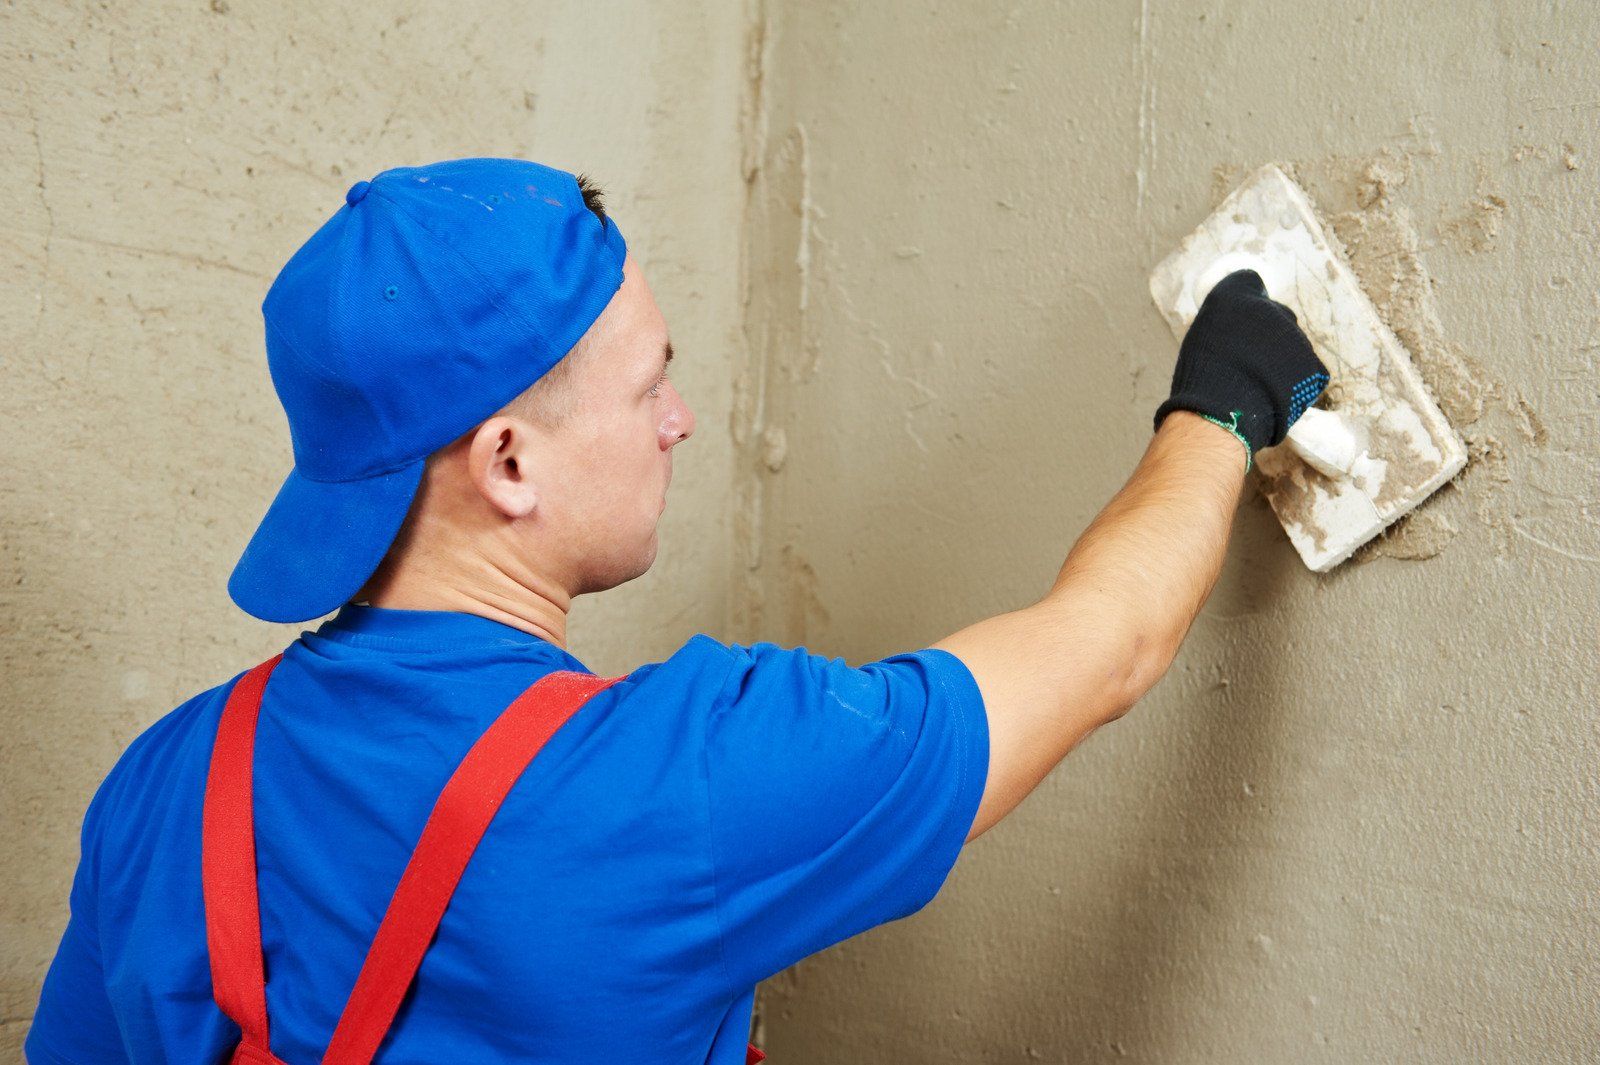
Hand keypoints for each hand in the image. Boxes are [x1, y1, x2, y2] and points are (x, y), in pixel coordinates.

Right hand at [1154, 269, 1329, 468]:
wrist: (1221, 411)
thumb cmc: (1199, 378)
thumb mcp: (1199, 340)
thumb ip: (1224, 325)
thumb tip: (1239, 330)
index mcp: (1234, 295)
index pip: (1248, 283)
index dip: (1246, 304)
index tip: (1239, 324)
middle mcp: (1270, 307)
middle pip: (1276, 316)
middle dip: (1267, 336)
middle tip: (1247, 363)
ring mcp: (1296, 335)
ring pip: (1293, 345)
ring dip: (1281, 362)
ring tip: (1256, 386)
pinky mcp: (1314, 365)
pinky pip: (1308, 371)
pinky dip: (1296, 384)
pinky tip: (1274, 396)